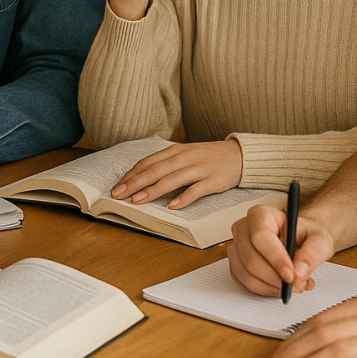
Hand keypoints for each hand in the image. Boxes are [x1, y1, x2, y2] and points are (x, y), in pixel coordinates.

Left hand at [109, 141, 242, 207]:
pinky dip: (184, 198)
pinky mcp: (213, 180)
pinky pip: (196, 190)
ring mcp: (199, 169)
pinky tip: (172, 206)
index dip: (131, 175)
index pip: (148, 162)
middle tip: (118, 195)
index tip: (117, 186)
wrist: (239, 155)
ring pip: (172, 179)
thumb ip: (165, 164)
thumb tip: (140, 177)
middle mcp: (185, 158)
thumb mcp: (184, 154)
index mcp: (175, 151)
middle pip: (155, 171)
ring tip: (138, 200)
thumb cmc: (207, 157)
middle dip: (134, 183)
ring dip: (153, 190)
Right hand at [227, 205, 332, 296]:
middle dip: (276, 278)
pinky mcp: (236, 264)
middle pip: (251, 259)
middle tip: (297, 283)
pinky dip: (265, 289)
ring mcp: (237, 247)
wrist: (300, 240)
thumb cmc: (306, 235)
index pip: (260, 237)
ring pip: (247, 274)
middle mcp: (244, 228)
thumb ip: (312, 254)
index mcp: (261, 215)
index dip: (276, 259)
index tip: (291, 274)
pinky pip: (245, 283)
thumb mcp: (319, 240)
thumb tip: (299, 270)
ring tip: (292, 284)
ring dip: (272, 286)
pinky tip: (280, 285)